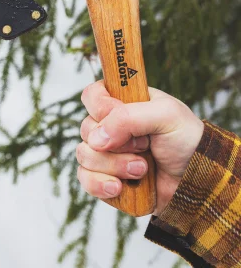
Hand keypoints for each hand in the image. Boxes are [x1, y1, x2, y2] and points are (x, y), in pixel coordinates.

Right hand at [76, 80, 203, 214]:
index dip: (99, 106)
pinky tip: (120, 187)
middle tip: (144, 146)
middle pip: (86, 128)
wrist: (198, 181)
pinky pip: (85, 180)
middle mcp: (112, 127)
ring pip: (85, 155)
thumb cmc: (186, 141)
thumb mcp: (166, 115)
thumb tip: (96, 138)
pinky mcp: (106, 178)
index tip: (116, 115)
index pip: (92, 95)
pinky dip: (101, 185)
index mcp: (124, 103)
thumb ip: (128, 118)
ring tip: (142, 169)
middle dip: (115, 143)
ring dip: (115, 166)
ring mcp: (107, 153)